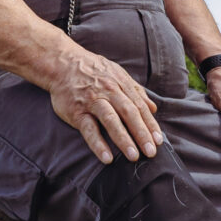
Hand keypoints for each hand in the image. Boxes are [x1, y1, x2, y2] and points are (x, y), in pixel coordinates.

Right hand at [48, 43, 163, 164]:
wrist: (62, 63)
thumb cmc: (92, 70)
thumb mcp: (116, 74)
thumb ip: (135, 91)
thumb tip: (153, 108)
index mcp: (120, 84)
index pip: (139, 106)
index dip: (150, 124)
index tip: (158, 140)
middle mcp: (108, 92)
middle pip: (129, 114)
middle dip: (141, 133)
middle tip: (151, 152)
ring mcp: (92, 102)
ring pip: (111, 121)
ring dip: (124, 139)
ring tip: (134, 156)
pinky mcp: (76, 112)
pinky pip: (89, 129)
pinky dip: (98, 143)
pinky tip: (107, 157)